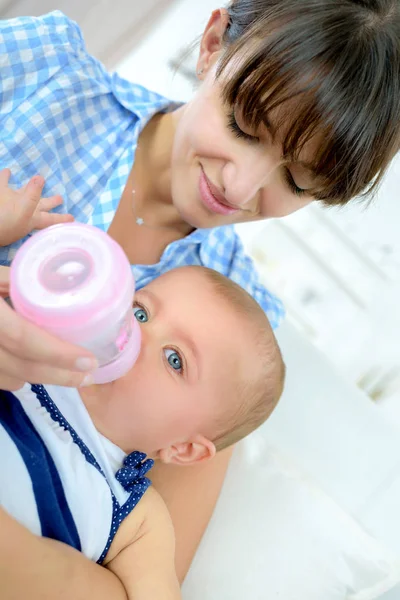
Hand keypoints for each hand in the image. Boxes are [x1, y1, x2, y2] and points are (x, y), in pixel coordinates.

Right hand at [0, 168, 73, 245]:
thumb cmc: (4, 222)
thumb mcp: (22, 210)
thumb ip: (32, 195)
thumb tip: (41, 178)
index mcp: (32, 218)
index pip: (51, 219)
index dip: (62, 218)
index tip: (73, 218)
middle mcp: (23, 210)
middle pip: (41, 205)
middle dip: (51, 202)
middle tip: (61, 198)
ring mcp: (10, 202)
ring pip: (23, 192)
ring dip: (29, 186)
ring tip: (37, 176)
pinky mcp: (0, 194)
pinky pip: (3, 182)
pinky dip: (5, 176)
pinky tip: (8, 171)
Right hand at [0, 266, 96, 390]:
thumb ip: (20, 279)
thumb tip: (61, 280)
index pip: (24, 338)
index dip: (58, 354)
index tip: (89, 361)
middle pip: (21, 367)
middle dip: (59, 375)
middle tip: (87, 376)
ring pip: (10, 378)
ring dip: (40, 378)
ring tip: (69, 374)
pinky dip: (17, 376)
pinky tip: (35, 369)